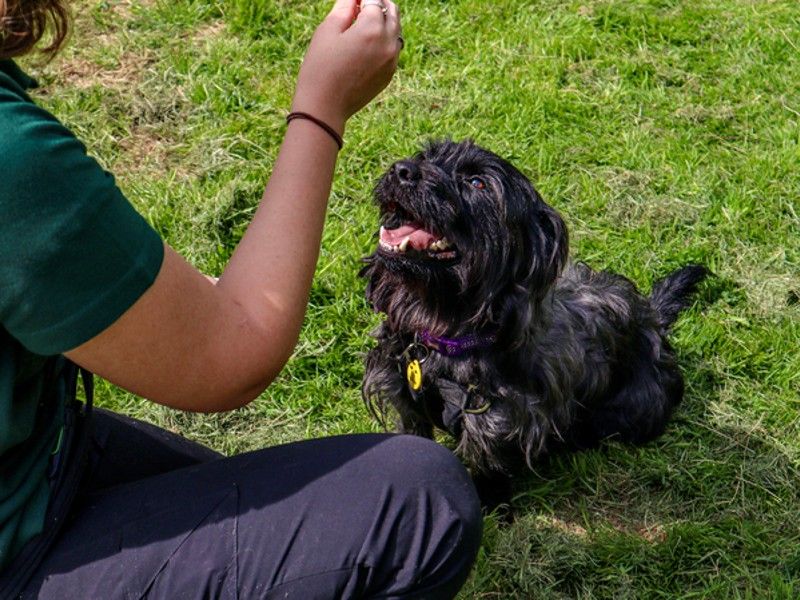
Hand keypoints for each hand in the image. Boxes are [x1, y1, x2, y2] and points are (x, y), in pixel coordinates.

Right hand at [291, 0, 401, 135]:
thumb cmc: (320, 67)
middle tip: (362, 2)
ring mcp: (391, 60)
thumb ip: (344, 7)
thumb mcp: (327, 31)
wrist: (325, 107)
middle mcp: (388, 43)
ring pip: (396, 30)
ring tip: (365, 19)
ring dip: (384, 20)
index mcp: (371, 29)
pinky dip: (385, 39)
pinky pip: (393, 49)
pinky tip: (368, 41)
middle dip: (378, 3)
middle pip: (391, 11)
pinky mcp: (389, 74)